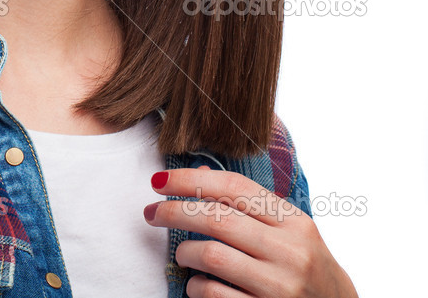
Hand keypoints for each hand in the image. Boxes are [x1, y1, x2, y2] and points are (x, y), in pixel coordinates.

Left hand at [143, 166, 357, 296]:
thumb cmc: (306, 268)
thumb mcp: (288, 232)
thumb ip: (248, 205)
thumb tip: (196, 173)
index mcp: (294, 222)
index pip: (233, 187)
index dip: (189, 179)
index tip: (159, 179)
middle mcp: (290, 252)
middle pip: (216, 218)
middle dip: (174, 211)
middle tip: (151, 213)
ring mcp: (281, 287)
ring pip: (212, 255)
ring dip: (185, 252)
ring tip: (181, 254)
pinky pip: (215, 294)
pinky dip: (196, 287)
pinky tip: (196, 284)